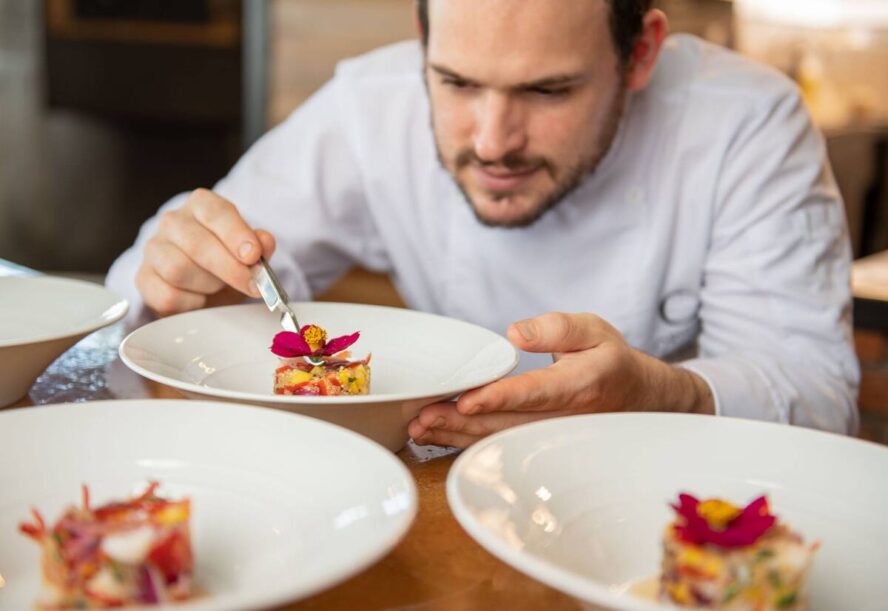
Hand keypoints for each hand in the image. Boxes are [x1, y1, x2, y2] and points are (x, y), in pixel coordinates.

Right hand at [136, 189, 275, 316]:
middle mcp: (173, 222)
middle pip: (197, 244)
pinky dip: (192, 303)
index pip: (215, 212)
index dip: (236, 234)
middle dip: (229, 268)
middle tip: (252, 285)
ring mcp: (154, 249)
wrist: (201, 287)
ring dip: (209, 285)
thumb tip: (264, 242)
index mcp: (201, 205)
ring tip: (219, 287)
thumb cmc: (226, 262)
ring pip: (178, 269)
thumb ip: (260, 246)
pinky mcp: (143, 278)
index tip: (253, 255)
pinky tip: (201, 300)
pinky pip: (167, 295)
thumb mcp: (249, 253)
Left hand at [407, 312, 713, 447]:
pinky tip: (437, 436)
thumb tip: (515, 334)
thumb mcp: (594, 329)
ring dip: (456, 436)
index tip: (466, 399)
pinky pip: (499, 445)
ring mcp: (550, 437)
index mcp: (579, 385)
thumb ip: (557, 328)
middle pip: (505, 424)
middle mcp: (563, 419)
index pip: (534, 393)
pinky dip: (466, 442)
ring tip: (419, 429)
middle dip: (461, 422)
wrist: (637, 399)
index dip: (498, 398)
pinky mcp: (538, 443)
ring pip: (498, 440)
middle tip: (421, 417)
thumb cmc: (610, 360)